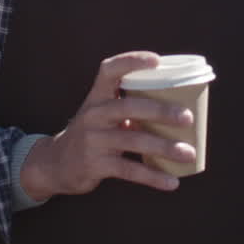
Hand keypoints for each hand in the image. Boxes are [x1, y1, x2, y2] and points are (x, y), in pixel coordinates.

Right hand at [20, 51, 195, 201]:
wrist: (55, 163)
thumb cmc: (93, 133)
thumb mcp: (102, 113)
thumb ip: (130, 106)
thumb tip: (180, 104)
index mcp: (97, 96)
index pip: (110, 70)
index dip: (132, 62)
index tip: (157, 60)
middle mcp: (93, 114)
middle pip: (128, 107)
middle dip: (160, 111)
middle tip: (187, 118)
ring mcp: (93, 140)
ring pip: (133, 140)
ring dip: (164, 147)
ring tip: (188, 153)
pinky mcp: (95, 165)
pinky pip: (129, 170)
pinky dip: (153, 177)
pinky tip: (171, 182)